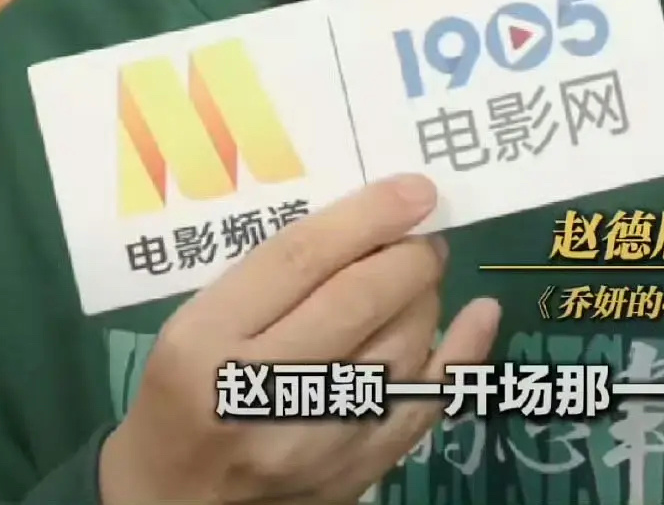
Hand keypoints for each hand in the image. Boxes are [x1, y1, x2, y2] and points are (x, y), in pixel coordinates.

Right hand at [98, 175, 500, 504]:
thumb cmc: (182, 392)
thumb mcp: (196, 322)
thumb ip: (269, 276)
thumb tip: (368, 220)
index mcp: (206, 342)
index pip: (299, 259)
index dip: (367, 216)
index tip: (415, 189)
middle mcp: (259, 393)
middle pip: (357, 301)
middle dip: (408, 254)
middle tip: (424, 233)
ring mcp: (311, 443)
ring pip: (399, 347)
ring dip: (426, 295)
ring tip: (423, 271)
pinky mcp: (350, 474)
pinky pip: (424, 407)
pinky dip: (462, 354)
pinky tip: (481, 313)